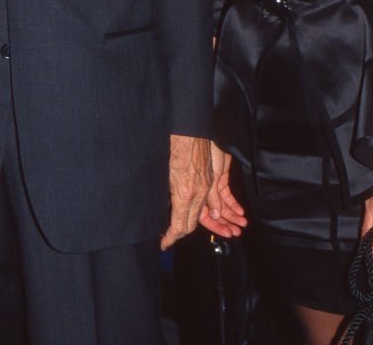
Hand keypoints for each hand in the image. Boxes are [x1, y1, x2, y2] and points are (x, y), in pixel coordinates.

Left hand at [161, 134, 211, 249]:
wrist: (191, 129)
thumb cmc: (174, 146)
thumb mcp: (165, 173)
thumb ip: (169, 195)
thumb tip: (166, 210)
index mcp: (183, 194)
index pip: (179, 226)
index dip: (170, 238)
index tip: (163, 244)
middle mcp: (197, 193)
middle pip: (190, 225)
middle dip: (178, 235)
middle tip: (167, 238)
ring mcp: (205, 187)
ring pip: (198, 215)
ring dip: (187, 224)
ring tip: (175, 230)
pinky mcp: (209, 179)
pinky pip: (204, 202)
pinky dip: (197, 211)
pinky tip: (188, 212)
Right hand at [199, 143, 246, 237]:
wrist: (206, 138)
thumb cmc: (202, 155)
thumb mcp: (209, 179)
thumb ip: (212, 198)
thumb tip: (215, 216)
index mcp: (196, 195)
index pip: (204, 217)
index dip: (215, 227)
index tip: (225, 234)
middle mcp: (203, 192)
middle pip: (215, 213)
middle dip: (225, 223)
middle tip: (236, 233)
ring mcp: (212, 186)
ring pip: (222, 206)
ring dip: (232, 215)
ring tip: (242, 224)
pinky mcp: (220, 178)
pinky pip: (227, 195)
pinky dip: (234, 204)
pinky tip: (240, 211)